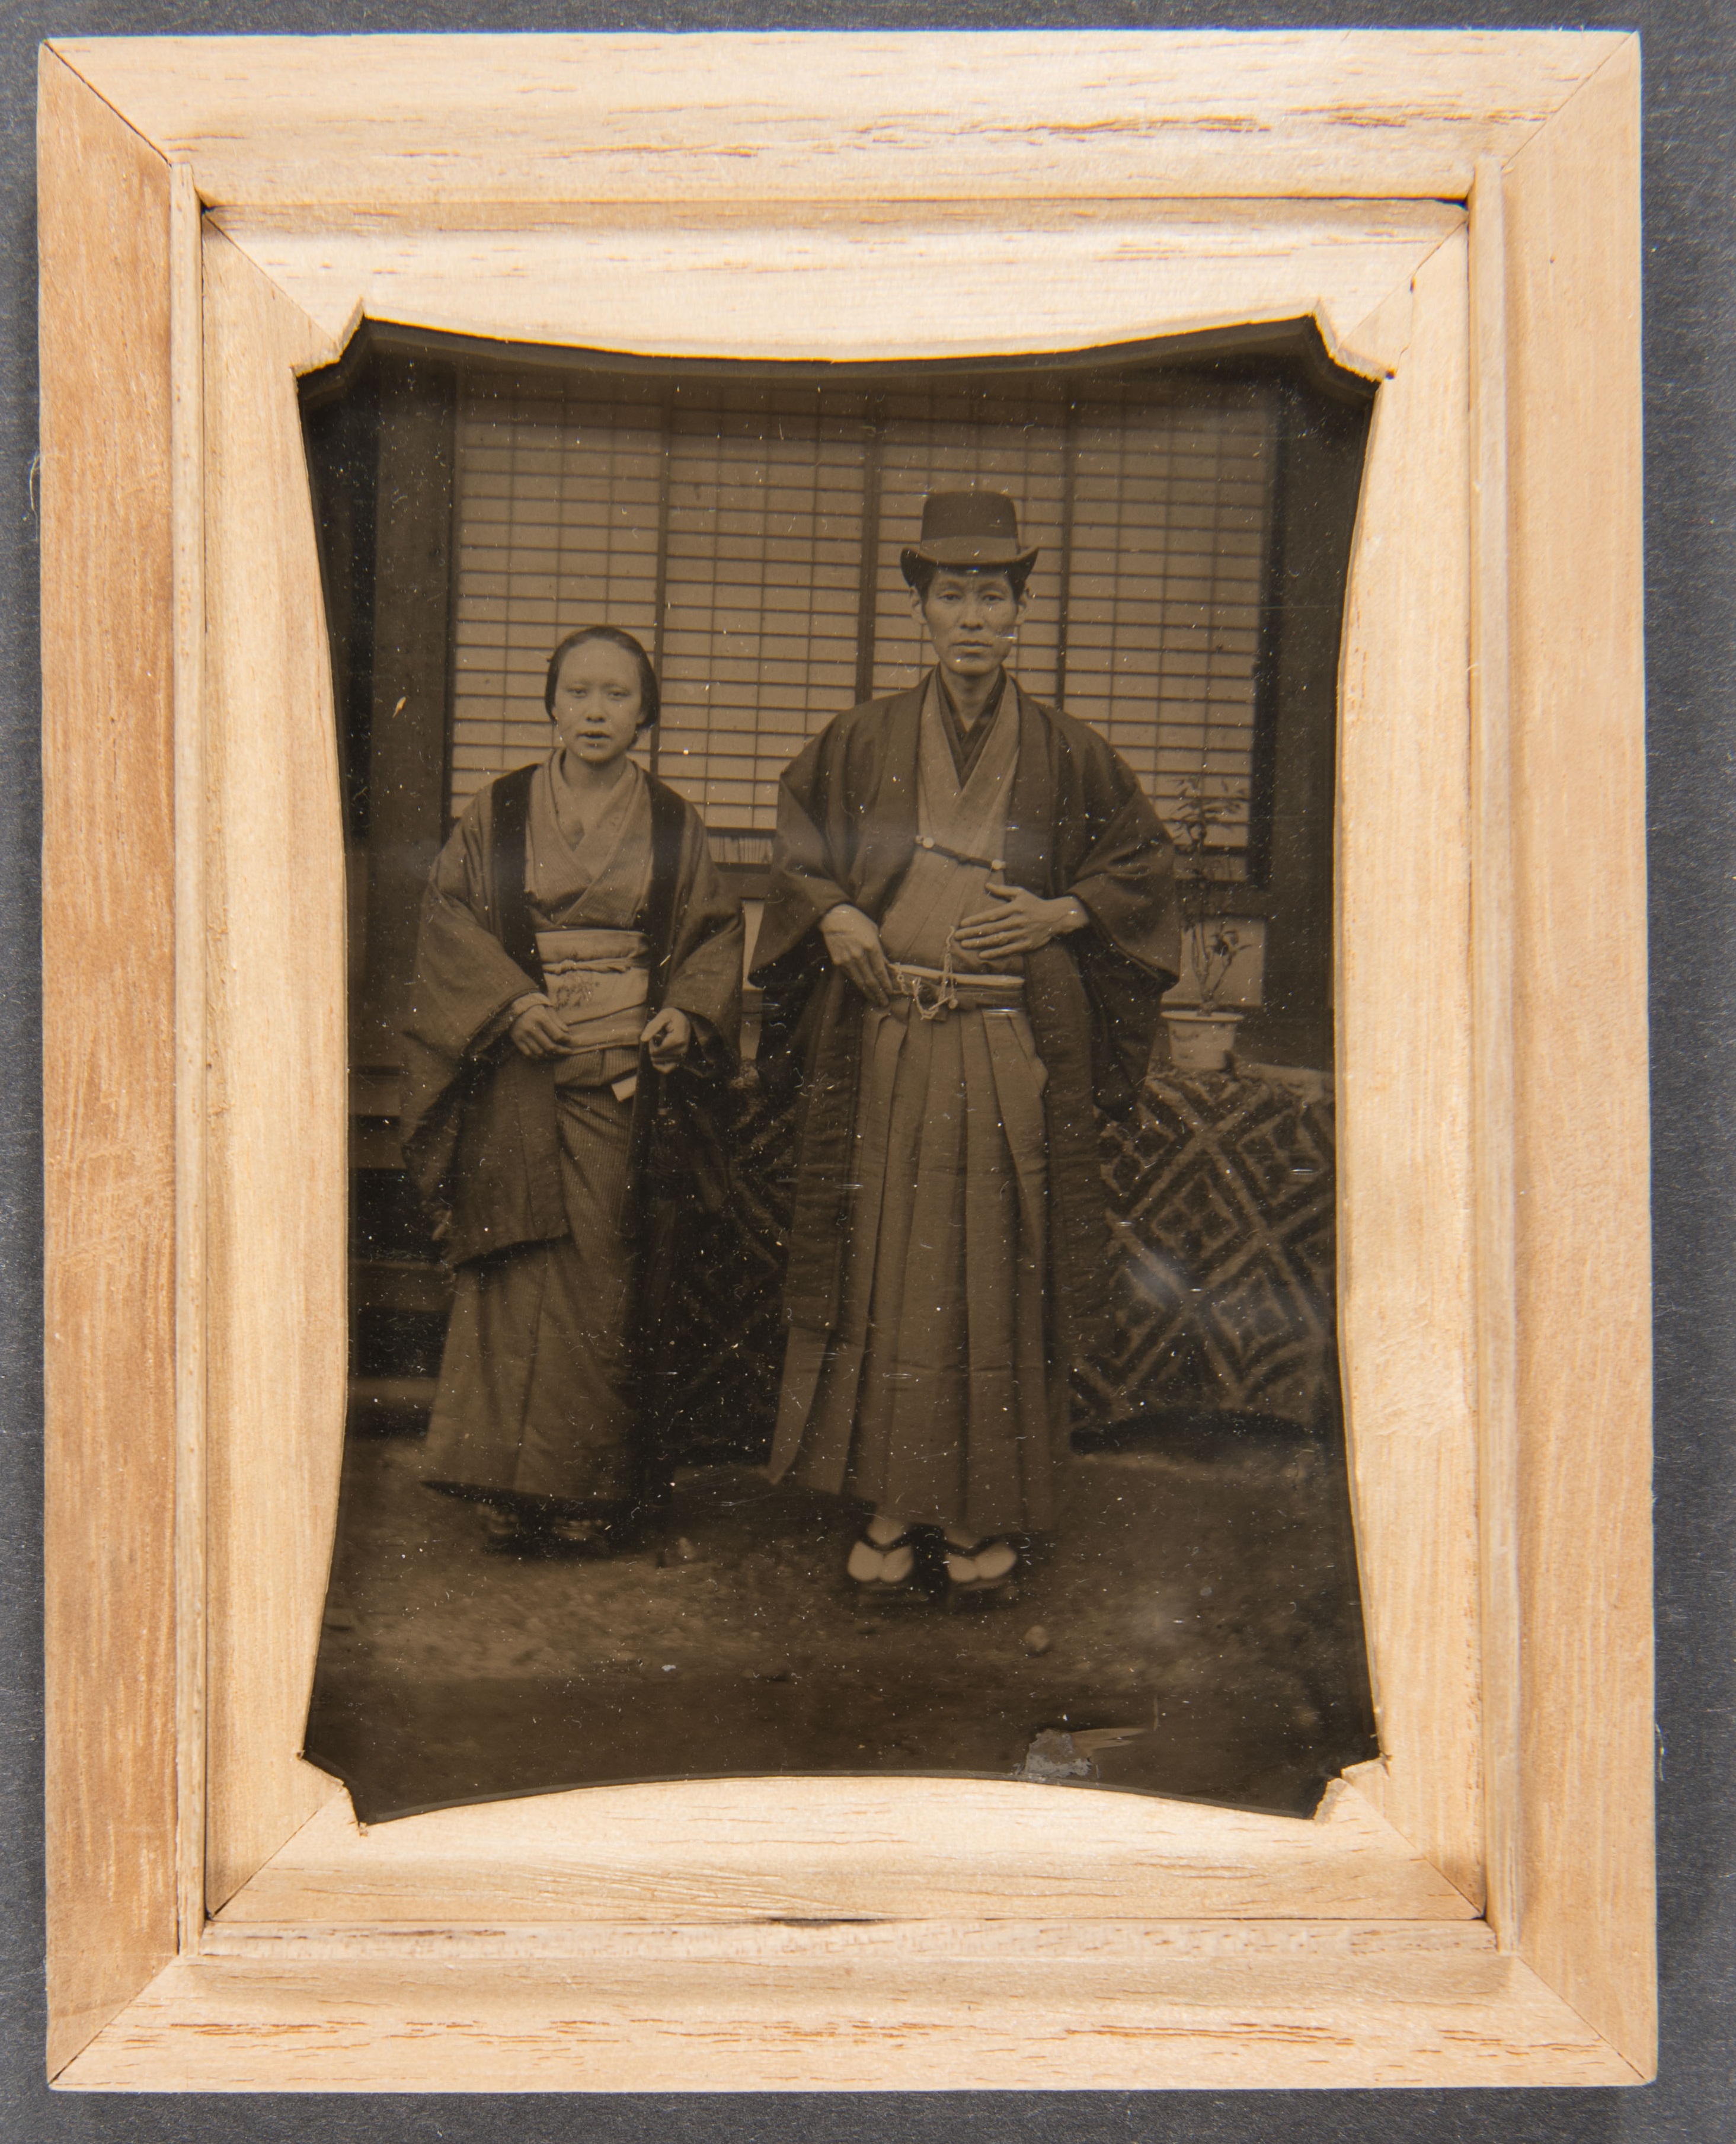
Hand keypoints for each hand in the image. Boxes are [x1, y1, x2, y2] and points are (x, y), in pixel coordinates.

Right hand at [509, 1002, 568, 1057]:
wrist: (512, 1005)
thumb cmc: (533, 1006)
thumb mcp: (547, 1008)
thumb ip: (557, 1021)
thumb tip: (567, 1032)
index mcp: (541, 1019)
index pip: (557, 1035)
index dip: (566, 1040)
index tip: (570, 1041)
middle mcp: (532, 1029)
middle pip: (550, 1046)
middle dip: (562, 1051)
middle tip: (568, 1052)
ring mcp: (523, 1036)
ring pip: (540, 1053)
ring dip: (551, 1057)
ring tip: (559, 1056)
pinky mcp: (517, 1040)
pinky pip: (529, 1054)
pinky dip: (538, 1057)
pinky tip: (545, 1056)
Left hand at [640, 1006, 691, 1072]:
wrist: (685, 1019)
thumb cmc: (672, 1016)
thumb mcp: (662, 1016)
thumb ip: (652, 1027)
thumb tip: (643, 1040)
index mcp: (678, 1039)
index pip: (656, 1051)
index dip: (651, 1043)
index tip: (655, 1035)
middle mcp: (681, 1050)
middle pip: (656, 1057)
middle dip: (653, 1048)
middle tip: (658, 1038)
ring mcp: (682, 1056)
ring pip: (659, 1063)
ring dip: (656, 1053)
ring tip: (661, 1043)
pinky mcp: (680, 1060)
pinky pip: (666, 1070)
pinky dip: (659, 1065)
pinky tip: (658, 1055)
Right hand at [819, 903, 894, 1007]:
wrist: (834, 917)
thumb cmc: (857, 921)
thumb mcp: (873, 931)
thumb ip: (880, 949)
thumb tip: (887, 965)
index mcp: (871, 946)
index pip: (880, 971)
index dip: (886, 984)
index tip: (891, 992)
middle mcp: (859, 955)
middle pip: (871, 980)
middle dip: (879, 993)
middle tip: (885, 1003)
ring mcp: (847, 959)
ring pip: (860, 981)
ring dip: (869, 993)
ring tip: (875, 1001)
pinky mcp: (838, 961)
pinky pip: (850, 976)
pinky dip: (858, 984)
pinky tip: (863, 989)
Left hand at [954, 878, 1086, 960]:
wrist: (1055, 917)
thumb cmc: (1035, 903)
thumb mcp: (1020, 893)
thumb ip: (1003, 890)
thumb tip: (987, 885)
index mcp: (1014, 908)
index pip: (991, 915)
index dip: (976, 920)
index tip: (963, 924)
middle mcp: (1016, 921)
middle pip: (991, 929)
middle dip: (973, 933)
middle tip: (958, 937)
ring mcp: (1021, 934)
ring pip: (997, 940)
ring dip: (980, 943)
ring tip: (966, 945)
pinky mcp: (1026, 945)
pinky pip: (1008, 950)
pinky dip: (995, 953)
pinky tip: (983, 954)